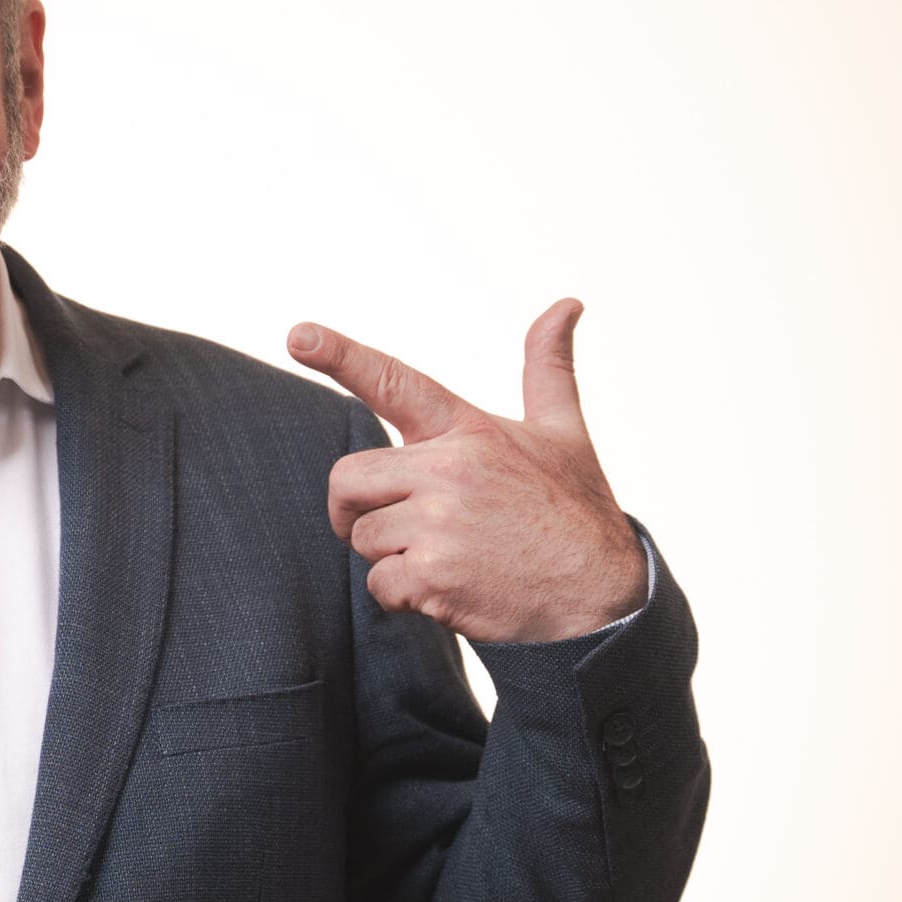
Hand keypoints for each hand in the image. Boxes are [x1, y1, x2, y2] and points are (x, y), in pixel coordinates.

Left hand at [288, 300, 647, 643]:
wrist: (603, 597)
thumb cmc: (576, 511)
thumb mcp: (564, 432)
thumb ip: (548, 368)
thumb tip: (566, 304)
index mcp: (469, 429)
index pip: (394, 383)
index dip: (341, 355)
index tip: (298, 334)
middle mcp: (450, 470)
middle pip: (348, 479)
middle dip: (356, 507)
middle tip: (396, 523)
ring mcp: (440, 524)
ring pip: (363, 538)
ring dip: (393, 556)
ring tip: (452, 557)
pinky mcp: (433, 577)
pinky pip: (379, 584)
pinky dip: (405, 596)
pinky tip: (453, 590)